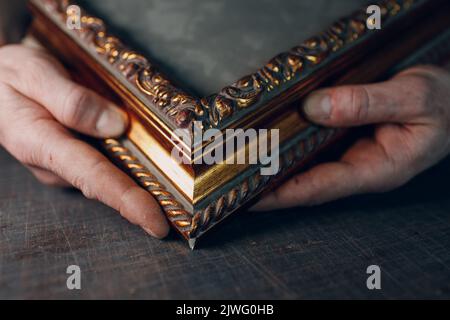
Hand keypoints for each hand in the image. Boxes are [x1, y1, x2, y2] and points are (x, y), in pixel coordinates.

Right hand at [0, 44, 168, 237]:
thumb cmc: (9, 75)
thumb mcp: (34, 74)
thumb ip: (73, 101)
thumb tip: (116, 125)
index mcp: (41, 144)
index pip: (93, 178)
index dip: (127, 202)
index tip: (156, 223)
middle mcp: (55, 164)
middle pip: (107, 185)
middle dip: (144, 200)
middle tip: (182, 207)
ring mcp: (64, 166)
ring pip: (109, 176)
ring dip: (141, 182)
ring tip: (174, 184)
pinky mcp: (72, 159)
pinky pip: (105, 166)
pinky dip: (128, 165)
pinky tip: (149, 160)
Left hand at [254, 65, 449, 209]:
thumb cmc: (444, 103)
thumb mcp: (414, 98)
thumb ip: (367, 103)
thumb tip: (315, 107)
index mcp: (377, 170)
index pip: (319, 188)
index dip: (281, 194)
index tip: (249, 195)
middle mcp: (358, 169)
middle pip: (304, 181)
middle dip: (269, 182)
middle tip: (233, 176)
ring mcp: (351, 157)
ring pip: (306, 165)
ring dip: (274, 165)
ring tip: (240, 161)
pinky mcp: (346, 141)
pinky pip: (312, 147)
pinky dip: (289, 144)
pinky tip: (269, 138)